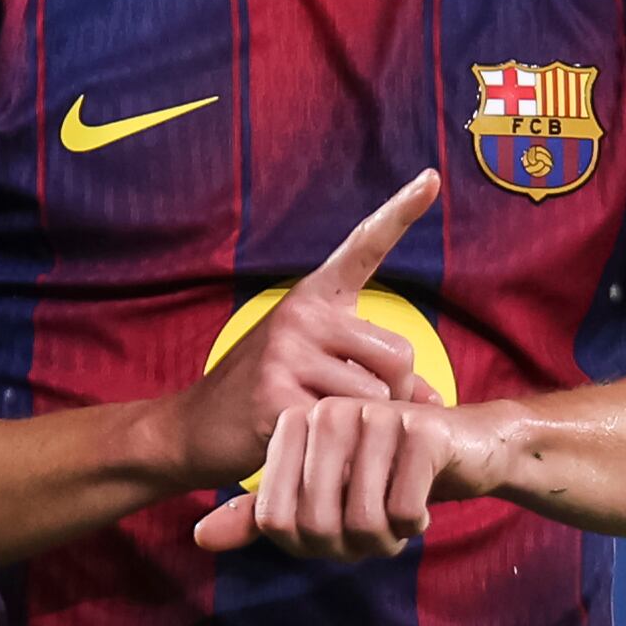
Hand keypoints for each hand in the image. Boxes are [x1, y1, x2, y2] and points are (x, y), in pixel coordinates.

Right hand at [170, 169, 440, 537]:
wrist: (191, 428)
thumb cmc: (267, 394)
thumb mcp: (320, 370)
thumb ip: (376, 375)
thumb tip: (434, 402)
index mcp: (314, 297)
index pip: (364, 248)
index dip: (400, 212)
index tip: (432, 177)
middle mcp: (301, 314)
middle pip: (399, 355)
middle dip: (393, 394)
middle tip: (353, 409)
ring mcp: (285, 354)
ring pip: (378, 397)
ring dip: (365, 426)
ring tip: (323, 427)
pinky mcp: (277, 399)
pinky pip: (346, 426)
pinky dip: (341, 448)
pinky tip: (308, 444)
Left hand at [205, 390, 497, 560]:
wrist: (467, 449)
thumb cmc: (386, 474)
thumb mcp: (320, 497)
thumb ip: (262, 515)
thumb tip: (199, 537)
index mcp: (295, 425)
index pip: (276, 521)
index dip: (309, 543)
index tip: (338, 527)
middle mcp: (329, 413)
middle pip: (316, 526)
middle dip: (351, 547)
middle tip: (376, 532)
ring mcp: (375, 416)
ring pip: (362, 522)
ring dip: (386, 540)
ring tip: (398, 519)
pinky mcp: (422, 430)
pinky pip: (403, 510)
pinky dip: (414, 523)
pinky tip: (421, 503)